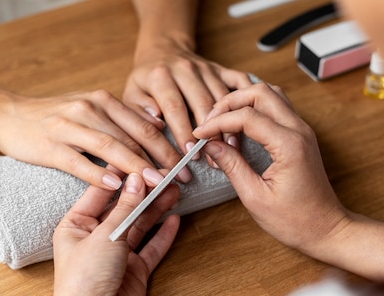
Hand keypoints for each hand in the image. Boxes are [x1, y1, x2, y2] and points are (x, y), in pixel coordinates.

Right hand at [0, 90, 191, 188]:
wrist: (9, 115)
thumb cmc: (55, 117)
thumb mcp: (91, 108)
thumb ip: (121, 117)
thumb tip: (157, 125)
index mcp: (103, 101)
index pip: (143, 124)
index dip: (168, 145)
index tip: (186, 163)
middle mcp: (89, 109)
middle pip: (132, 136)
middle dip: (160, 158)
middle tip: (180, 178)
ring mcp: (68, 127)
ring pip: (110, 147)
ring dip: (135, 167)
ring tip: (156, 184)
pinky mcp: (50, 146)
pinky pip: (78, 162)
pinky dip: (98, 175)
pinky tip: (115, 187)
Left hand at [52, 172, 180, 295]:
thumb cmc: (84, 278)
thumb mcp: (104, 235)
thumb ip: (124, 209)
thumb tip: (136, 180)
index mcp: (76, 225)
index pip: (101, 192)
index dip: (123, 177)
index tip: (143, 162)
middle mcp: (95, 237)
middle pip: (124, 208)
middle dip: (145, 193)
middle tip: (166, 175)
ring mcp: (116, 254)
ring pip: (140, 225)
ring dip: (157, 209)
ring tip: (175, 190)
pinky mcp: (134, 270)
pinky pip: (151, 247)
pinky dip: (163, 234)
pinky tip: (175, 218)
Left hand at [123, 37, 253, 156]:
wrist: (163, 49)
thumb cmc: (146, 79)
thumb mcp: (131, 93)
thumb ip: (139, 109)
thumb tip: (156, 122)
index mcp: (161, 76)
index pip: (174, 106)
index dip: (183, 131)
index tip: (190, 152)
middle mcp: (186, 69)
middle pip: (203, 103)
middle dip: (210, 132)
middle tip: (213, 158)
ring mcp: (206, 69)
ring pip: (223, 97)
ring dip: (229, 124)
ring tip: (232, 149)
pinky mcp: (221, 69)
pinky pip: (240, 82)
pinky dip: (248, 98)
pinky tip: (252, 119)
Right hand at [193, 83, 347, 254]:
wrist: (326, 229)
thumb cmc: (295, 220)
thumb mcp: (255, 197)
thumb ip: (232, 166)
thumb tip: (210, 145)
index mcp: (289, 145)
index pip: (246, 117)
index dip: (217, 122)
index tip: (199, 135)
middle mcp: (299, 130)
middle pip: (260, 92)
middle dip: (229, 103)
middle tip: (209, 124)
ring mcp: (302, 130)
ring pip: (270, 95)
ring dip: (243, 103)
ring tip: (223, 126)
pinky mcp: (300, 136)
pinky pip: (276, 109)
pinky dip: (254, 111)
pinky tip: (239, 131)